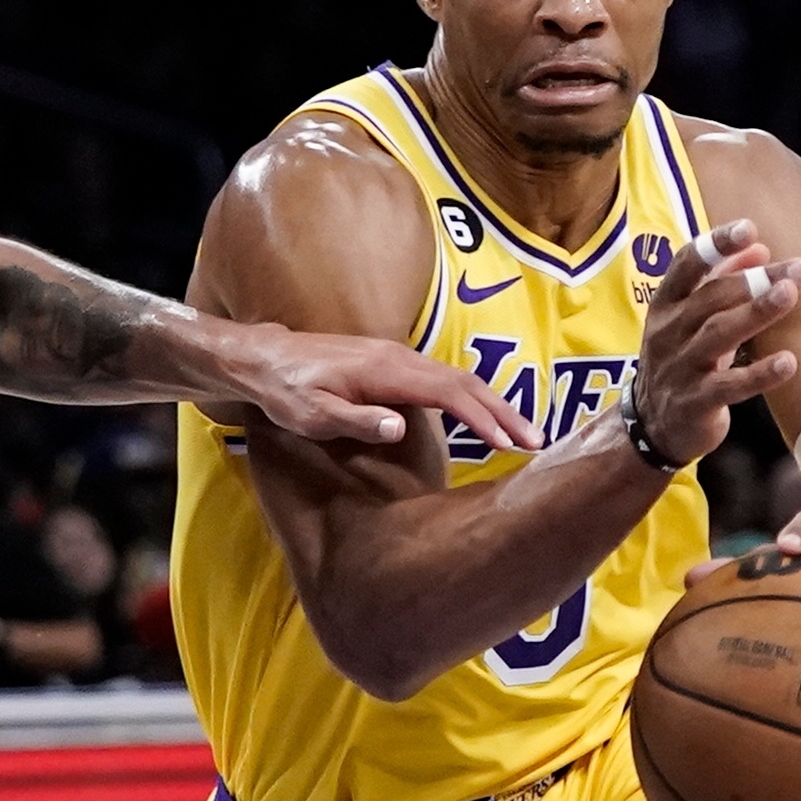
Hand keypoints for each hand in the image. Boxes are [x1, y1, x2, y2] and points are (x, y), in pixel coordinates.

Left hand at [234, 323, 542, 449]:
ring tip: (521, 435)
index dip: (483, 417)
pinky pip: (445, 381)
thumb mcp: (312, 414)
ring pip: (459, 380)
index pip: (449, 392)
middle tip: (536, 442)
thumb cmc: (286, 389)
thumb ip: (356, 420)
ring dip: (493, 406)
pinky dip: (472, 400)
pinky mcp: (395, 365)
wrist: (264, 357)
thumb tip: (401, 426)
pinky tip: (484, 418)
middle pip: (466, 382)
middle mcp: (401, 358)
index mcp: (387, 370)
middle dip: (504, 412)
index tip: (510, 442)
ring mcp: (400, 358)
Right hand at [632, 220, 800, 465]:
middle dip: (756, 280)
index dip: (716, 244)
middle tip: (800, 269)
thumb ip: (721, 281)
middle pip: (711, 298)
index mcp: (666, 305)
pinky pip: (728, 387)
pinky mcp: (695, 403)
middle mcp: (668, 332)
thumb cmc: (682, 359)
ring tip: (790, 295)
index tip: (749, 228)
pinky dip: (759, 374)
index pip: (686, 265)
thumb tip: (759, 247)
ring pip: (718, 335)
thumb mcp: (692, 318)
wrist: (653, 426)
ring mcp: (680, 368)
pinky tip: (789, 363)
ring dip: (756, 313)